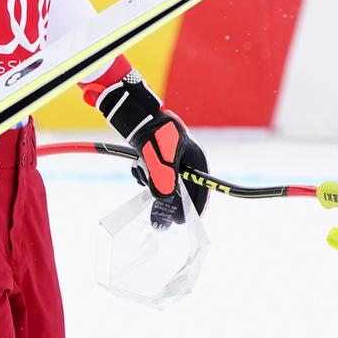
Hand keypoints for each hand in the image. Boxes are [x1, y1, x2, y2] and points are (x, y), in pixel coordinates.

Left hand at [96, 73, 207, 222]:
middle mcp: (186, 161)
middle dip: (169, 200)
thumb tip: (162, 198)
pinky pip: (154, 176)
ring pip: (165, 183)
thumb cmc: (155, 134)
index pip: (202, 187)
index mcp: (195, 159)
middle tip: (161, 219)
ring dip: (152, 183)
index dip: (195, 206)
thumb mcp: (161, 157)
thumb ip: (163, 178)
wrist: (136, 117)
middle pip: (182, 189)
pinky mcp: (158, 159)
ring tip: (142, 173)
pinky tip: (138, 167)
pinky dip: (145, 176)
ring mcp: (172, 161)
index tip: (186, 220)